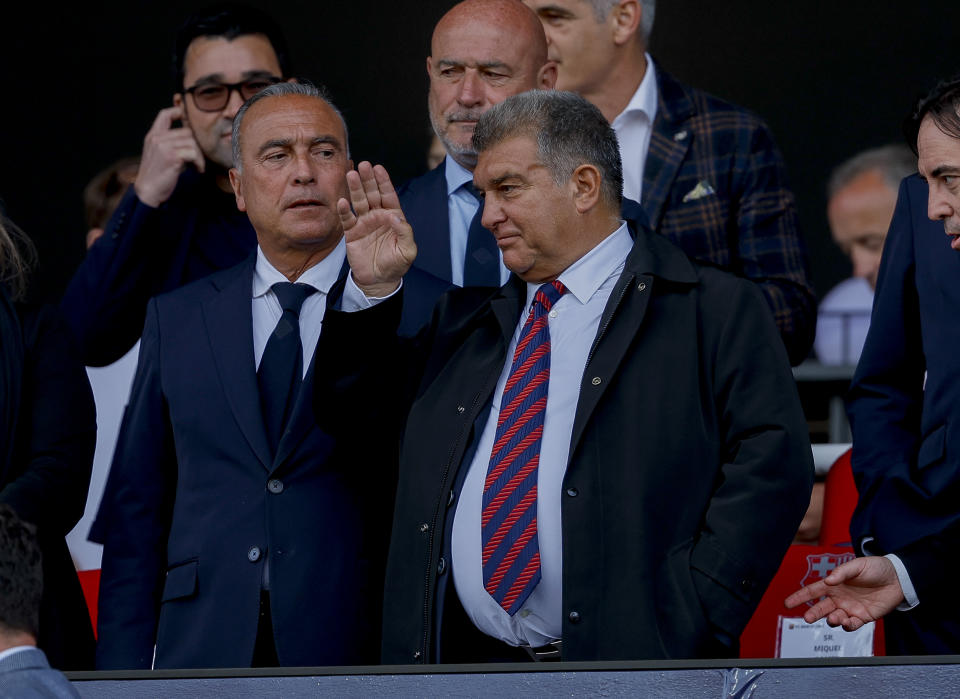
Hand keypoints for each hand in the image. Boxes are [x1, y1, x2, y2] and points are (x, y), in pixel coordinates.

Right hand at [134, 106, 204, 206]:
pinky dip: (199, 162)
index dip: (177, 112)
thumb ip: (170, 143)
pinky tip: (198, 170)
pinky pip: (193, 153)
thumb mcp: (160, 154)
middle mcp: (157, 138)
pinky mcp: (172, 156)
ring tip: (197, 166)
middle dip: (196, 145)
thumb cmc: (157, 175)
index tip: (187, 118)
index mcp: (153, 136)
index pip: (164, 115)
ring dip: (199, 156)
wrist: (148, 190)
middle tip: (197, 159)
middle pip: (187, 131)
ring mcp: (163, 146)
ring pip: (192, 142)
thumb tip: (191, 138)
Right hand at [338, 162, 415, 296]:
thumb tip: (396, 216)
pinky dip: (344, 210)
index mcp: (393, 217)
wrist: (379, 281)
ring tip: (351, 175)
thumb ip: (404, 232)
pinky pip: (347, 219)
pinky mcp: (352, 233)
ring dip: (355, 189)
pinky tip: (342, 201)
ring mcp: (364, 223)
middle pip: (372, 194)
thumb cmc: (396, 264)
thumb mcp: (407, 250)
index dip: (384, 182)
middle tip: (363, 165)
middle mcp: (377, 216)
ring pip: (359, 202)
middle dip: (368, 179)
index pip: (388, 195)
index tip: (378, 168)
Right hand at [784, 556, 904, 630]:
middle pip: (821, 608)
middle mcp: (840, 598)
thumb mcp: (857, 565)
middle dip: (813, 614)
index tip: (787, 603)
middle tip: (808, 618)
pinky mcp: (864, 617)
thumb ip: (842, 572)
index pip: (813, 591)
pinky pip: (853, 625)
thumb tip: (828, 580)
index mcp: (834, 584)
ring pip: (835, 618)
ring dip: (832, 620)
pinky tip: (848, 622)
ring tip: (835, 618)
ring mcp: (851, 608)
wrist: (898, 578)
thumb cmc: (876, 568)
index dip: (799, 597)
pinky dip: (848, 626)